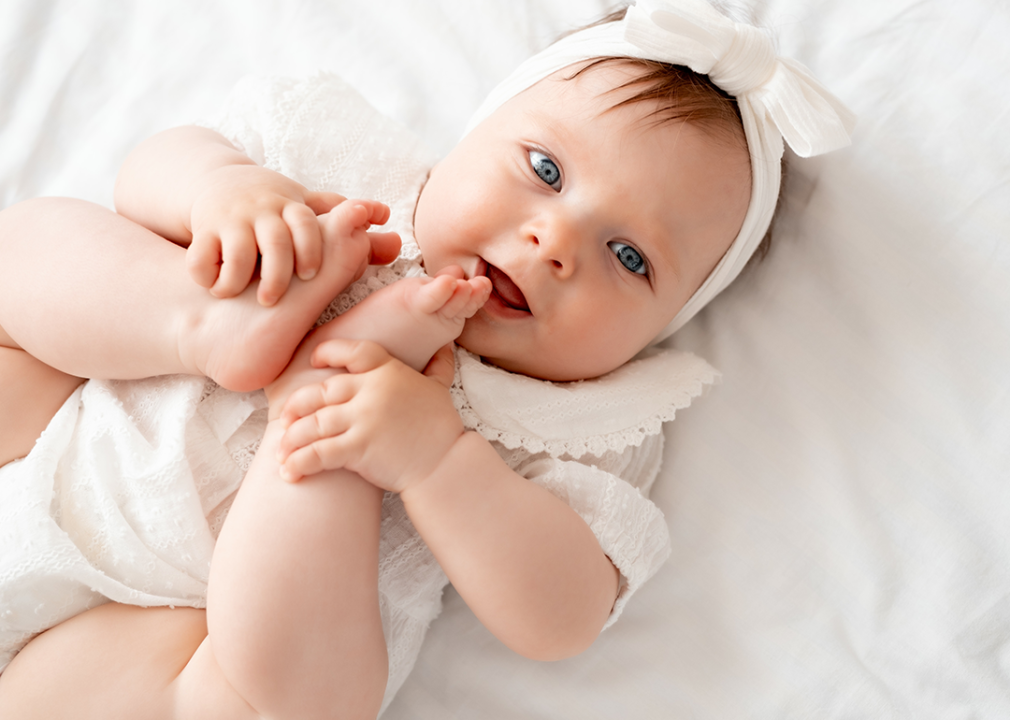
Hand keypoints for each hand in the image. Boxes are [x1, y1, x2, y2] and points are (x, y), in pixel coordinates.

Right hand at [187, 163, 346, 305]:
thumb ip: (350, 226)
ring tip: (238, 296)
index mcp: (291, 207)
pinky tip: (213, 288)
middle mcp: (263, 211)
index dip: (310, 249)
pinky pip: (201, 256)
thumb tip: (397, 242)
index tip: (310, 274)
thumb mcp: (307, 207)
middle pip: (275, 242)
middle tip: (272, 299)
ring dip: (238, 279)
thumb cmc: (275, 206)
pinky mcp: (203, 229)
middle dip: (277, 274)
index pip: (306, 224)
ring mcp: (232, 219)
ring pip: (238, 251)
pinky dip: (206, 275)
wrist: (219, 181)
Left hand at [275, 340, 461, 492]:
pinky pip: (318, 453)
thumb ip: (438, 367)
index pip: (352, 351)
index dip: (328, 352)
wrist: (445, 463)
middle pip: (320, 391)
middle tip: (285, 419)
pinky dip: (299, 463)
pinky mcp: (359, 448)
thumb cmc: (442, 428)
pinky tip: (289, 472)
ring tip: (281, 453)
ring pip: (313, 423)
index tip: (314, 360)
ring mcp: (364, 418)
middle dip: (297, 406)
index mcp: (389, 371)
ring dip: (291, 440)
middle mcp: (373, 390)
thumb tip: (445, 349)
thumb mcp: (440, 389)